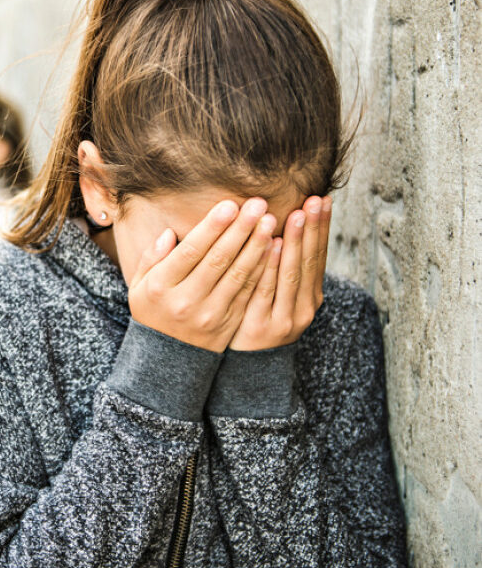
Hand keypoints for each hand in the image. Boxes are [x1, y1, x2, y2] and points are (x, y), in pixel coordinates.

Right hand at [128, 199, 276, 352]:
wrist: (167, 358)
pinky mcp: (229, 323)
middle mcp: (186, 301)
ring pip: (238, 275)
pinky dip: (262, 269)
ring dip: (256, 246)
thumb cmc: (153, 310)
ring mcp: (210, 314)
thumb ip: (152, 258)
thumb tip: (170, 234)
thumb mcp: (140, 285)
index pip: (190, 251)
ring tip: (269, 221)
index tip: (230, 205)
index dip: (212, 227)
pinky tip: (272, 249)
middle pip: (218, 260)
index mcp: (161, 287)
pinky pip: (248, 292)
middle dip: (240, 229)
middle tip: (258, 205)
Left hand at [228, 195, 330, 350]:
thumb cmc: (257, 320)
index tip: (322, 199)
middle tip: (314, 200)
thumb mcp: (276, 295)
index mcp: (310, 295)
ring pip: (292, 274)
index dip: (321, 228)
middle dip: (313, 229)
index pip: (318, 255)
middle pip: (309, 261)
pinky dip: (272, 267)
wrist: (246, 368)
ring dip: (295, 243)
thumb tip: (282, 226)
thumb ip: (281, 266)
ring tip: (297, 215)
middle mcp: (304, 306)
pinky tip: (273, 245)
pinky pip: (267, 290)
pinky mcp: (263, 326)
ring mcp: (286, 318)